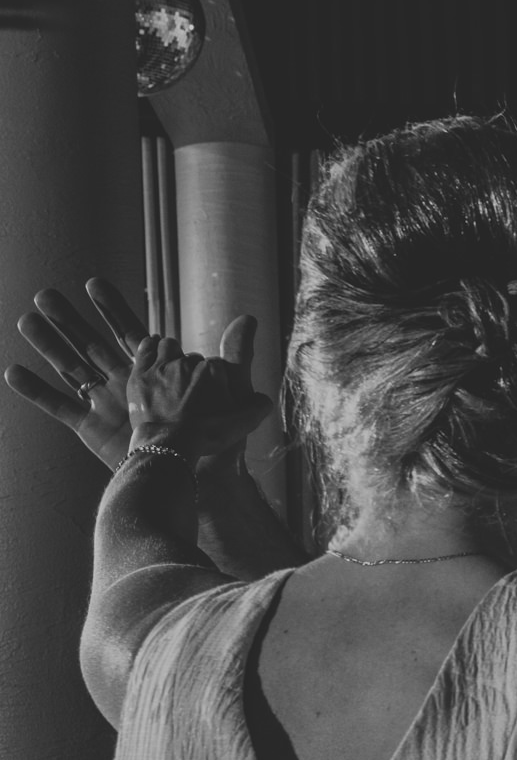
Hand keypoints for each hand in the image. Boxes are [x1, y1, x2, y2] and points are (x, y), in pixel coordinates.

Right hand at [6, 279, 265, 470]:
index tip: (93, 283)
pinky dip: (35, 391)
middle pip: (91, 342)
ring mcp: (105, 405)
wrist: (201, 475)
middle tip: (45, 294)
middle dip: (69, 318)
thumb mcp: (230, 388)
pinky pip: (58, 407)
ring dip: (47, 344)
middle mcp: (125, 384)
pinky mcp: (92, 429)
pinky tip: (12, 371)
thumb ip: (235, 354)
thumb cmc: (219, 435)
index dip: (111, 307)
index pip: (129, 331)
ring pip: (70, 367)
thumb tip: (249, 318)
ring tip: (25, 320)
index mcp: (154, 372)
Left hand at [127, 336, 271, 459]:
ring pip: (169, 347)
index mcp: (213, 371)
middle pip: (192, 358)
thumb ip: (258, 407)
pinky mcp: (141, 373)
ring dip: (171, 354)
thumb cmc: (206, 435)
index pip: (217, 365)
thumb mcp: (242, 423)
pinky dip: (150, 346)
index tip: (211, 393)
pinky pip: (146, 347)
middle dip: (192, 370)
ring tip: (172, 369)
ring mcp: (162, 366)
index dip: (215, 379)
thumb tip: (264, 399)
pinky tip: (153, 349)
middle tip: (190, 390)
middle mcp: (187, 363)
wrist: (169, 446)